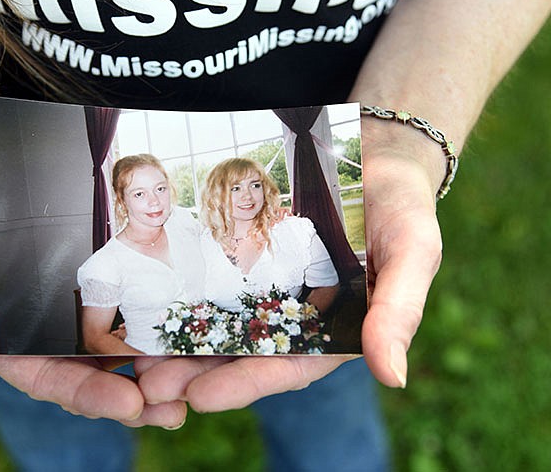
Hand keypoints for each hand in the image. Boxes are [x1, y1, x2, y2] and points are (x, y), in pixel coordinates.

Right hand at [0, 157, 186, 427]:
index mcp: (8, 340)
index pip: (52, 379)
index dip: (90, 395)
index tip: (129, 404)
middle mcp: (48, 325)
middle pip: (98, 370)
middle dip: (138, 392)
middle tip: (178, 405)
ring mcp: (77, 294)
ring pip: (123, 339)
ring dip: (157, 362)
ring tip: (196, 374)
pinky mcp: (100, 262)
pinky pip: (134, 293)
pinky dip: (159, 312)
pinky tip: (189, 320)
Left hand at [134, 134, 441, 409]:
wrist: (381, 154)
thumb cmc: (404, 207)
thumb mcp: (412, 254)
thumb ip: (399, 313)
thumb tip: (393, 377)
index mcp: (339, 332)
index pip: (290, 369)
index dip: (247, 384)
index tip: (201, 396)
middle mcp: (303, 321)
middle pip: (246, 356)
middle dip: (199, 372)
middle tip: (149, 383)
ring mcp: (277, 293)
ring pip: (225, 327)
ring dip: (184, 344)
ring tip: (138, 357)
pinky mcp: (257, 266)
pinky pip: (220, 286)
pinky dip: (191, 299)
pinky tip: (155, 305)